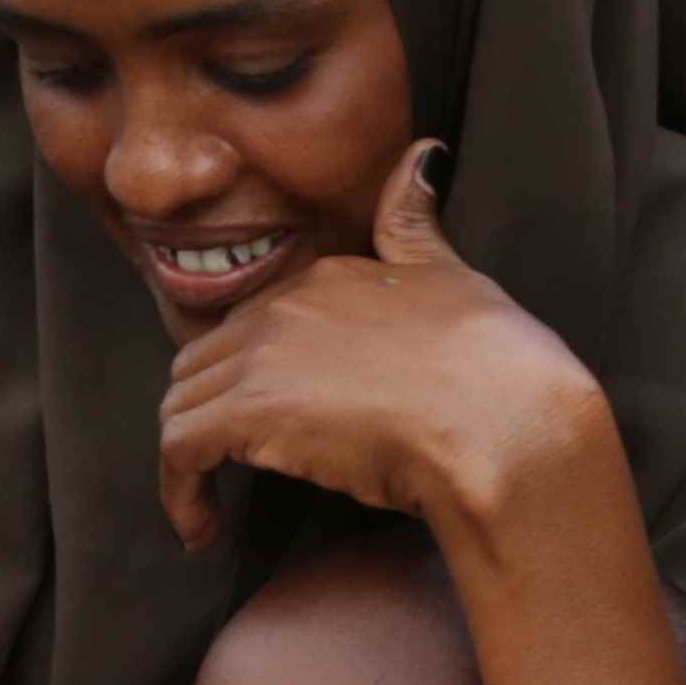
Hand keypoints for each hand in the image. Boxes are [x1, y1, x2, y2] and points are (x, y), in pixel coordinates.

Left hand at [153, 142, 616, 547]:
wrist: (508, 424)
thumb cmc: (499, 366)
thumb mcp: (455, 275)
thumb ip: (417, 224)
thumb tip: (422, 156)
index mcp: (328, 276)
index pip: (253, 326)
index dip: (248, 377)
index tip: (265, 426)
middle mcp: (286, 306)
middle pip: (203, 361)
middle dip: (205, 414)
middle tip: (223, 469)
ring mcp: (265, 357)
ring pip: (181, 404)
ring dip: (187, 459)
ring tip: (207, 508)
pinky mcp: (251, 415)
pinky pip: (179, 451)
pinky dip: (177, 494)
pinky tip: (201, 529)